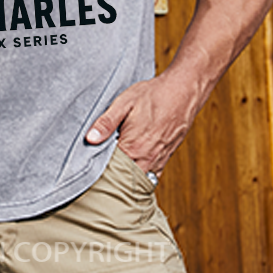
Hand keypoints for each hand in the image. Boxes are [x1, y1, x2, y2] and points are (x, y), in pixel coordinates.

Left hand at [84, 71, 201, 176]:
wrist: (182, 92)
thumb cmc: (152, 95)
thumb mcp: (124, 103)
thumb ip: (106, 122)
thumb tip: (90, 138)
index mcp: (133, 147)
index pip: (112, 171)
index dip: (100, 171)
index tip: (90, 168)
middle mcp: (147, 158)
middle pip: (126, 180)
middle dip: (112, 179)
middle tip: (100, 173)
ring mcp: (159, 160)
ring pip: (140, 181)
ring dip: (127, 179)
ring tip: (114, 173)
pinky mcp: (167, 157)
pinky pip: (153, 176)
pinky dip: (141, 177)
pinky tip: (132, 169)